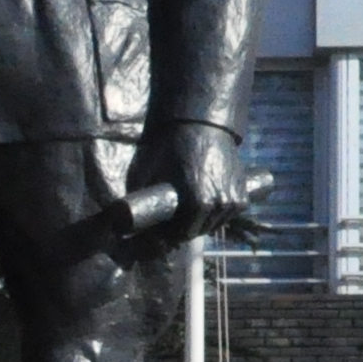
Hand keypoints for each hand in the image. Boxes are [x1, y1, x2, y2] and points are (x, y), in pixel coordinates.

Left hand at [134, 122, 250, 238]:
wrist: (201, 125)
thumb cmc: (172, 147)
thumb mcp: (149, 173)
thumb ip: (139, 198)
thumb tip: (120, 219)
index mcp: (198, 204)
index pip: (181, 235)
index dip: (167, 236)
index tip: (158, 231)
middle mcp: (219, 205)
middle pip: (198, 231)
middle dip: (182, 230)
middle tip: (170, 223)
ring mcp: (233, 200)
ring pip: (214, 224)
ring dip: (200, 223)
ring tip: (186, 215)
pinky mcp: (242, 193)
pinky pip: (228, 215)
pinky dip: (217, 215)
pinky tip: (204, 210)